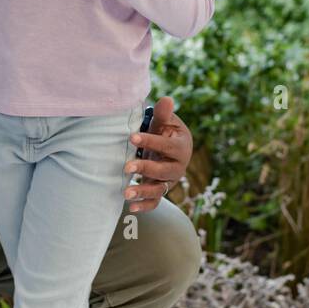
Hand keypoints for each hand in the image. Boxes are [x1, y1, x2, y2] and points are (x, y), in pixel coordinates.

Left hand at [123, 96, 193, 212]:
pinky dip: (145, 206)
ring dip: (143, 191)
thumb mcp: (165, 122)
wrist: (170, 148)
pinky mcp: (162, 189)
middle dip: (145, 168)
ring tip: (126, 193)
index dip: (150, 141)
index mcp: (181, 147)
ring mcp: (171, 180)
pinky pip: (156, 201)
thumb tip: (166, 99)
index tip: (132, 137)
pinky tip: (131, 208)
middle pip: (163, 170)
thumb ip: (163, 114)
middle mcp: (179, 166)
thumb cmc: (165, 131)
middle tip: (126, 167)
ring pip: (160, 189)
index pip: (166, 145)